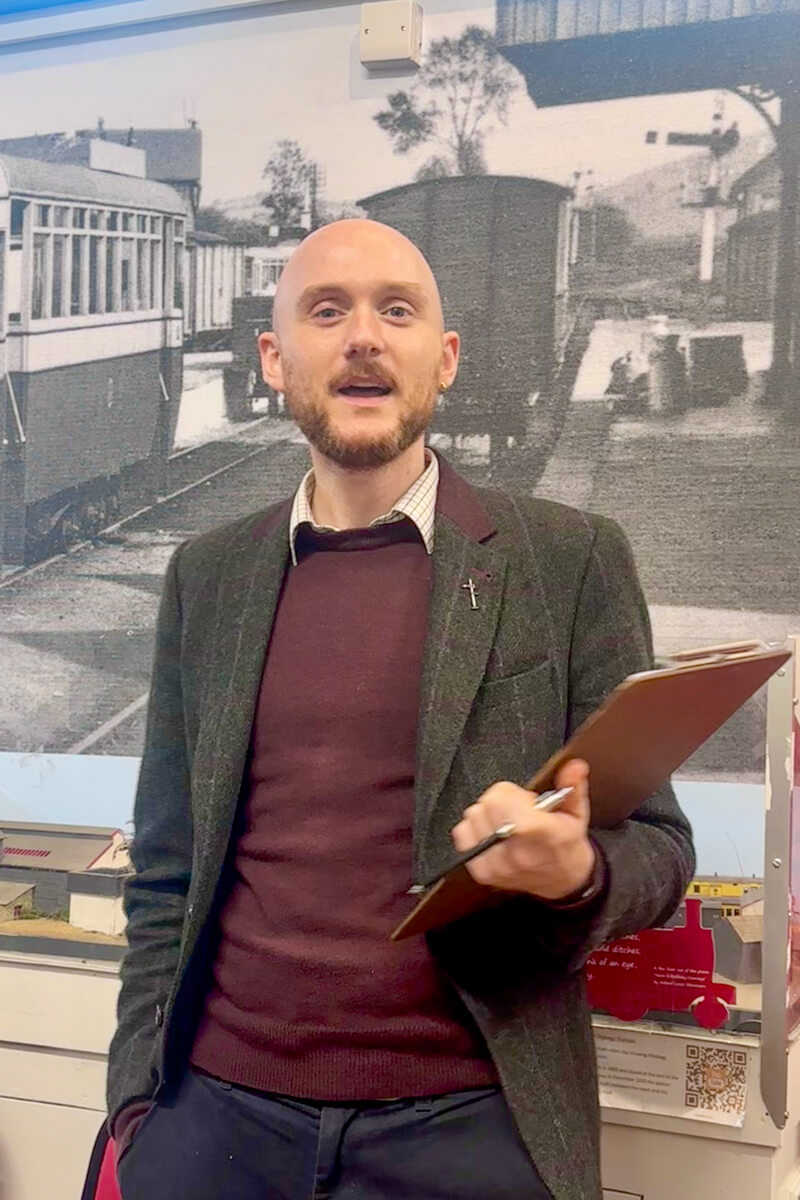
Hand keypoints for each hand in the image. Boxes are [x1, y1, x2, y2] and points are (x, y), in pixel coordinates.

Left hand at [451, 759, 594, 900]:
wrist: (561, 880)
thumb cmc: (566, 845)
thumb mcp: (576, 814)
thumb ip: (572, 786)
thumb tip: (574, 765)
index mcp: (542, 836)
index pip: (505, 802)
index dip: (514, 794)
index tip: (526, 801)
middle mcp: (517, 853)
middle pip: (488, 804)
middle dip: (502, 800)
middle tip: (519, 811)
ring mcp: (497, 864)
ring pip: (473, 816)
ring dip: (487, 814)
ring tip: (508, 823)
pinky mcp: (482, 871)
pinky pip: (462, 834)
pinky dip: (475, 828)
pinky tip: (493, 833)